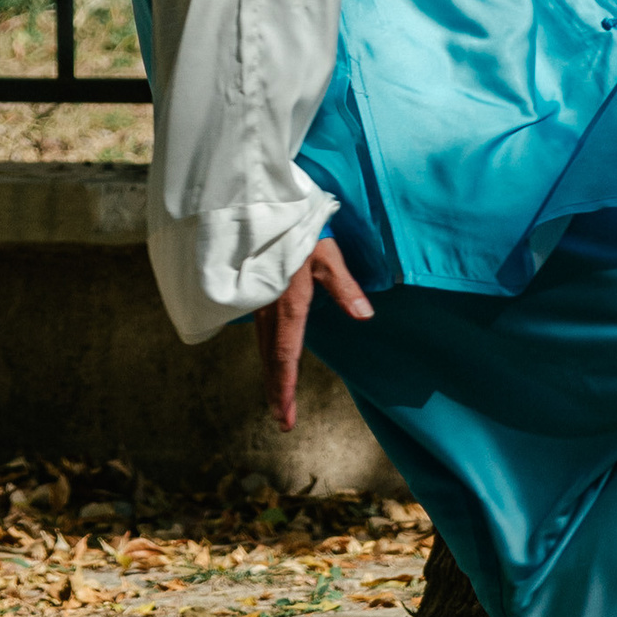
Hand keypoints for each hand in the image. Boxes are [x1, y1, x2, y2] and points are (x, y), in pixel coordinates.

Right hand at [254, 238, 373, 432]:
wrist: (255, 197)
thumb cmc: (295, 221)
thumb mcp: (325, 250)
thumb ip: (343, 285)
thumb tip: (365, 316)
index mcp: (286, 303)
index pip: (285, 356)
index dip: (285, 389)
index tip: (286, 419)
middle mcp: (266, 305)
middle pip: (270, 356)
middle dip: (277, 389)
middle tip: (283, 419)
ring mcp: (255, 295)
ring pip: (262, 342)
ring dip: (270, 370)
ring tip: (277, 393)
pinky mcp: (252, 285)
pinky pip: (257, 325)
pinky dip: (265, 346)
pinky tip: (269, 350)